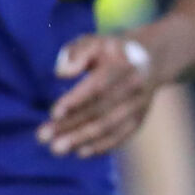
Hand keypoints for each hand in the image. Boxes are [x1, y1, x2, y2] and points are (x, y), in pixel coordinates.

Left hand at [38, 34, 156, 157]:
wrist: (150, 59)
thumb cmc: (110, 51)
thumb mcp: (93, 42)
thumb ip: (75, 53)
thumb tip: (60, 73)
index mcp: (121, 65)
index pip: (97, 86)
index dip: (76, 100)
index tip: (54, 113)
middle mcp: (133, 87)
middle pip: (100, 111)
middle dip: (71, 126)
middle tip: (44, 137)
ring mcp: (138, 105)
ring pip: (108, 127)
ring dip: (81, 139)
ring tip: (56, 148)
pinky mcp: (139, 119)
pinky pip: (120, 136)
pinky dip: (101, 146)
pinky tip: (80, 152)